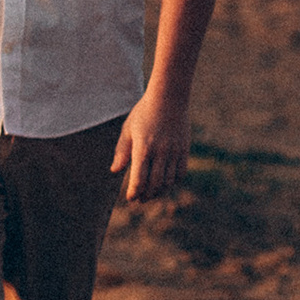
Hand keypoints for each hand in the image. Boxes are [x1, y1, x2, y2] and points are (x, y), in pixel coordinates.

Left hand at [110, 85, 189, 201]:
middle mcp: (160, 152)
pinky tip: (165, 183)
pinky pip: (180, 173)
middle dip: (146, 195)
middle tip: (139, 200)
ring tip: (151, 194)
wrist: (169, 99)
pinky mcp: (184, 150)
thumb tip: (115, 171)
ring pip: (168, 181)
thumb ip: (122, 151)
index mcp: (143, 147)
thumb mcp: (128, 129)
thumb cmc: (144, 113)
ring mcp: (174, 152)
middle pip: (154, 184)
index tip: (130, 198)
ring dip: (159, 191)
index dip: (134, 192)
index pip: (139, 178)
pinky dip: (172, 182)